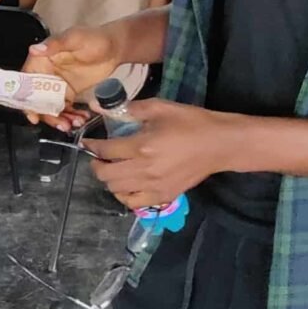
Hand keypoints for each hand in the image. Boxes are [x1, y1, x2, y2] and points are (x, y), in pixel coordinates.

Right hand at [23, 25, 120, 128]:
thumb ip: (55, 45)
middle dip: (47, 115)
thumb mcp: (75, 38)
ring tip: (74, 124)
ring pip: (51, 107)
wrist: (116, 48)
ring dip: (60, 118)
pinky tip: (81, 119)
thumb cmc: (95, 38)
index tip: (34, 116)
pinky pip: (65, 108)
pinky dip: (71, 116)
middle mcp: (47, 74)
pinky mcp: (69, 93)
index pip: (27, 82)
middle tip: (61, 124)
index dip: (27, 100)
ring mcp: (58, 85)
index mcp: (42, 59)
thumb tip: (34, 49)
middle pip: (38, 99)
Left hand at [87, 100, 235, 210]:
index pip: (105, 150)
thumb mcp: (160, 108)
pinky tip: (127, 185)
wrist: (219, 144)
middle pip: (106, 175)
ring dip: (109, 180)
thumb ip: (129, 108)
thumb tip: (100, 105)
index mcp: (142, 146)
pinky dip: (125, 196)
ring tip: (113, 169)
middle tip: (99, 157)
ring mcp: (154, 186)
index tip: (88, 142)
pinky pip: (134, 203)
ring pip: (116, 190)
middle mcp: (144, 169)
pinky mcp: (164, 195)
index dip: (92, 146)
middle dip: (96, 165)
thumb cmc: (191, 122)